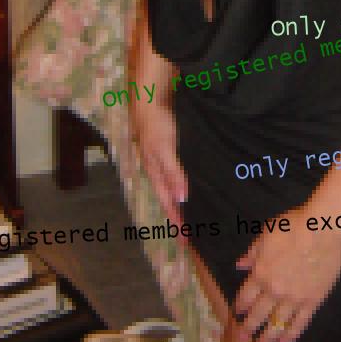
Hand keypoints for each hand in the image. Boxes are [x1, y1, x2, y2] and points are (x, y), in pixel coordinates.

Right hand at [131, 93, 187, 227]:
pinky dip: (180, 185)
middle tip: (188, 237)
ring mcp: (161, 161)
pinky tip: (188, 185)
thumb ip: (173, 172)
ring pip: (171, 189)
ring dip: (180, 203)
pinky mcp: (168, 151)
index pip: (168, 204)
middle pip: (169, 200)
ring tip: (190, 216)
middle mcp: (158, 170)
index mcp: (156, 174)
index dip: (176, 222)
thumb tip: (182, 198)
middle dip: (177, 218)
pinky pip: (175, 175)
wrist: (149, 99)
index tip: (184, 242)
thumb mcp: (165, 149)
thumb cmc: (156, 124)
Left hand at [233, 206, 340, 341]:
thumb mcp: (267, 233)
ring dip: (267, 338)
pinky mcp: (312, 301)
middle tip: (244, 338)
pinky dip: (290, 335)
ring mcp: (294, 298)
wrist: (324, 229)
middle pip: (258, 314)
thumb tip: (239, 265)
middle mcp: (274, 290)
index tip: (237, 314)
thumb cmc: (294, 225)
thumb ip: (253, 252)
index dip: (240, 307)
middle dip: (249, 327)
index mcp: (261, 273)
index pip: (245, 296)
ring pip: (277, 324)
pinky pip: (299, 323)